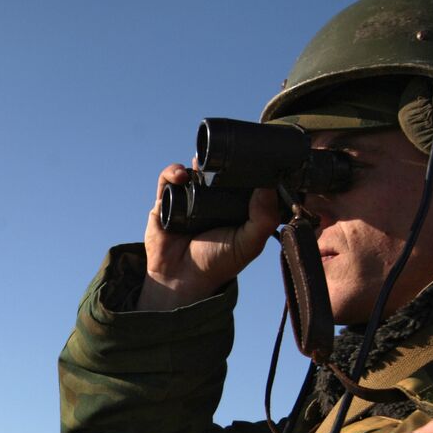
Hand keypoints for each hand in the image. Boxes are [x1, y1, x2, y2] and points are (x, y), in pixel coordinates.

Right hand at [135, 165, 279, 309]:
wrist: (182, 279)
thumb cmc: (218, 263)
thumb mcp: (249, 243)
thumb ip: (264, 218)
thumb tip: (268, 185)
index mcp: (233, 206)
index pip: (241, 179)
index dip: (245, 165)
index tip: (249, 153)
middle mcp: (211, 200)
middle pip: (215, 170)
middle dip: (219, 158)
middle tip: (224, 152)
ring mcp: (188, 199)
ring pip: (192, 170)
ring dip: (195, 162)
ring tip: (199, 164)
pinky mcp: (165, 201)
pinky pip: (167, 180)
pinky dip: (172, 172)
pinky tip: (180, 175)